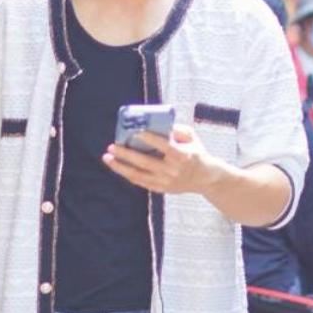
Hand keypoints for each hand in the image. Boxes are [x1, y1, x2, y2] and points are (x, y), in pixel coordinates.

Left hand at [104, 125, 219, 195]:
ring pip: (138, 175)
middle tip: (112, 146)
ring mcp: (165, 181)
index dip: (151, 139)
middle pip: (145, 162)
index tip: (137, 132)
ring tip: (107, 158)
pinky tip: (118, 167)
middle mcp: (172, 170)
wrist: (205, 178)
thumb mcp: (192, 137)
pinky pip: (141, 182)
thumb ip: (177, 129)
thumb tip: (160, 123)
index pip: (164, 147)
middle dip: (126, 154)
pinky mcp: (161, 189)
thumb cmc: (196, 153)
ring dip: (121, 167)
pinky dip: (128, 174)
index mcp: (182, 156)